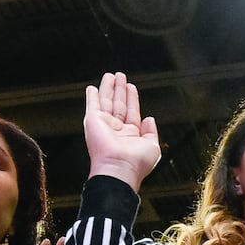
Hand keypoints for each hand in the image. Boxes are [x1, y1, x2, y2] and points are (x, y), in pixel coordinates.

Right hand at [84, 71, 160, 189]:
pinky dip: (91, 96)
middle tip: (120, 76)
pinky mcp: (93, 121)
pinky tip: (92, 88)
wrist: (119, 168)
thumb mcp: (153, 146)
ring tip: (111, 75)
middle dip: (120, 90)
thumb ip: (152, 132)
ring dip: (108, 88)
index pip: (131, 112)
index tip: (131, 87)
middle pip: (118, 104)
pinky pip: (92, 105)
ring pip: (106, 102)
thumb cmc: (136, 163)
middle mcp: (116, 130)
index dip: (132, 98)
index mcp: (130, 136)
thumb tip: (149, 119)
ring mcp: (104, 125)